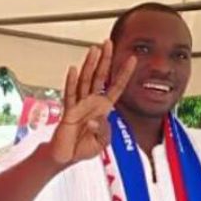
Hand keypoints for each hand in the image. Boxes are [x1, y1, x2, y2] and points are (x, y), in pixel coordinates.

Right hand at [50, 40, 135, 166]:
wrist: (67, 157)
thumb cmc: (84, 148)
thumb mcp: (102, 141)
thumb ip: (103, 130)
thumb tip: (94, 119)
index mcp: (103, 109)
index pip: (116, 87)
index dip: (124, 73)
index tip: (133, 59)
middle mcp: (92, 103)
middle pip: (100, 77)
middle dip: (105, 60)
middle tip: (109, 43)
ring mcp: (79, 105)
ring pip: (85, 81)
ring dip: (90, 65)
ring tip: (94, 50)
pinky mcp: (68, 112)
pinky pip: (70, 95)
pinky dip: (71, 82)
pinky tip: (73, 70)